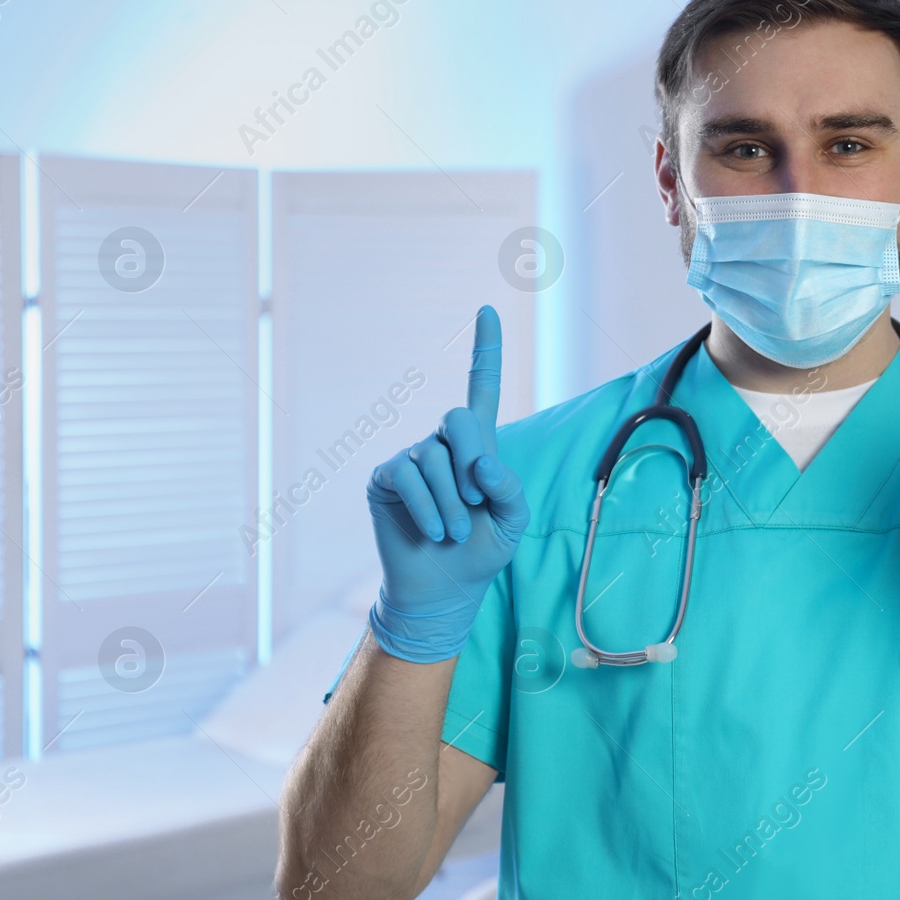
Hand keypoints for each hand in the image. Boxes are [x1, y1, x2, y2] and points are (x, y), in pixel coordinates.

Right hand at [365, 305, 529, 661]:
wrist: (444, 590)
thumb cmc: (483, 551)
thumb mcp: (514, 521)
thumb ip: (509, 487)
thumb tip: (481, 461)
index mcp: (478, 446)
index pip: (481, 389)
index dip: (485, 350)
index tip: (487, 309)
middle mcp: (442, 444)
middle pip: (458, 419)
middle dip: (471, 464)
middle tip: (475, 507)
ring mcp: (410, 459)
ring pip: (433, 458)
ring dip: (451, 504)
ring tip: (454, 534)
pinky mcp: (385, 479)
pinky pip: (407, 477)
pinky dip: (427, 509)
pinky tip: (434, 533)